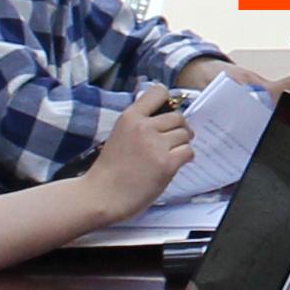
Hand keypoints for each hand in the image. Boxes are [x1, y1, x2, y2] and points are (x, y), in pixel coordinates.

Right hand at [92, 86, 197, 215]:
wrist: (101, 196)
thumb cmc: (109, 170)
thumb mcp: (119, 134)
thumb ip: (139, 123)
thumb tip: (163, 114)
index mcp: (129, 117)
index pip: (159, 92)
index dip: (168, 103)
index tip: (167, 114)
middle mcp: (144, 127)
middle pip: (178, 117)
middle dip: (179, 128)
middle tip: (174, 140)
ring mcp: (156, 145)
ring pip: (185, 134)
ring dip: (182, 144)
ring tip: (172, 154)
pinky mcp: (166, 164)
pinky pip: (188, 151)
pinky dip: (186, 157)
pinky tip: (176, 163)